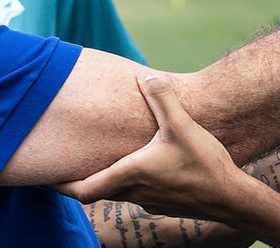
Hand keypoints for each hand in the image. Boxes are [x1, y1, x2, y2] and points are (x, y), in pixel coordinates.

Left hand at [56, 70, 257, 221]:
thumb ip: (161, 99)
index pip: (84, 190)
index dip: (63, 186)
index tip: (47, 179)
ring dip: (107, 179)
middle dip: (81, 179)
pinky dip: (130, 181)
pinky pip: (138, 193)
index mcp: (131, 174)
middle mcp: (135, 192)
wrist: (232, 198)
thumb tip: (144, 75)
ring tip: (102, 160)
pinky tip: (142, 166)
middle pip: (98, 191)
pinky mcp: (165, 203)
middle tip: (68, 165)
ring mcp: (150, 201)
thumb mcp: (182, 125)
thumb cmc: (204, 164)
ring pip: (119, 192)